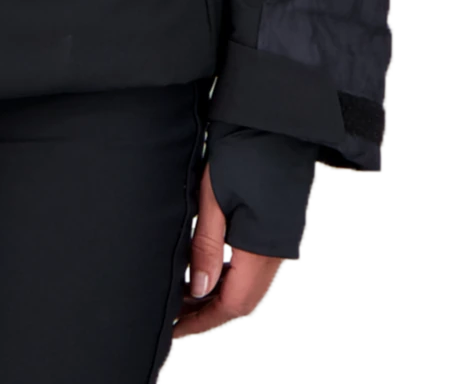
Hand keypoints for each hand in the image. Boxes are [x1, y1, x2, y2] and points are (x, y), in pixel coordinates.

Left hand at [172, 161, 283, 339]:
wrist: (274, 121)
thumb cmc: (241, 151)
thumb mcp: (213, 197)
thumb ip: (206, 246)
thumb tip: (197, 290)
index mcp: (261, 249)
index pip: (231, 303)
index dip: (201, 319)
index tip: (174, 329)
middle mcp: (275, 253)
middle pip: (240, 299)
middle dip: (207, 312)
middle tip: (173, 317)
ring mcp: (277, 242)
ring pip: (247, 285)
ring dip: (217, 294)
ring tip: (183, 295)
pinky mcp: (275, 230)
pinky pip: (252, 267)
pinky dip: (229, 276)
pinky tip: (207, 270)